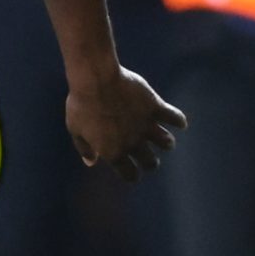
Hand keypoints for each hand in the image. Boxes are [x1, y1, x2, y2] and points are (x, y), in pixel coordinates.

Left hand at [64, 65, 187, 181]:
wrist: (95, 80)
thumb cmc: (81, 104)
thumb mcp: (75, 128)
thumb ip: (84, 147)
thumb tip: (91, 161)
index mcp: (113, 152)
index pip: (130, 174)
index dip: (132, 175)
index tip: (133, 171)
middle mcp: (133, 142)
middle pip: (150, 162)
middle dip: (150, 163)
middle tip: (149, 158)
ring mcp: (146, 125)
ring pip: (166, 142)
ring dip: (166, 143)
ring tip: (164, 140)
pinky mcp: (155, 107)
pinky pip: (174, 117)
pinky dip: (179, 121)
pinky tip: (179, 122)